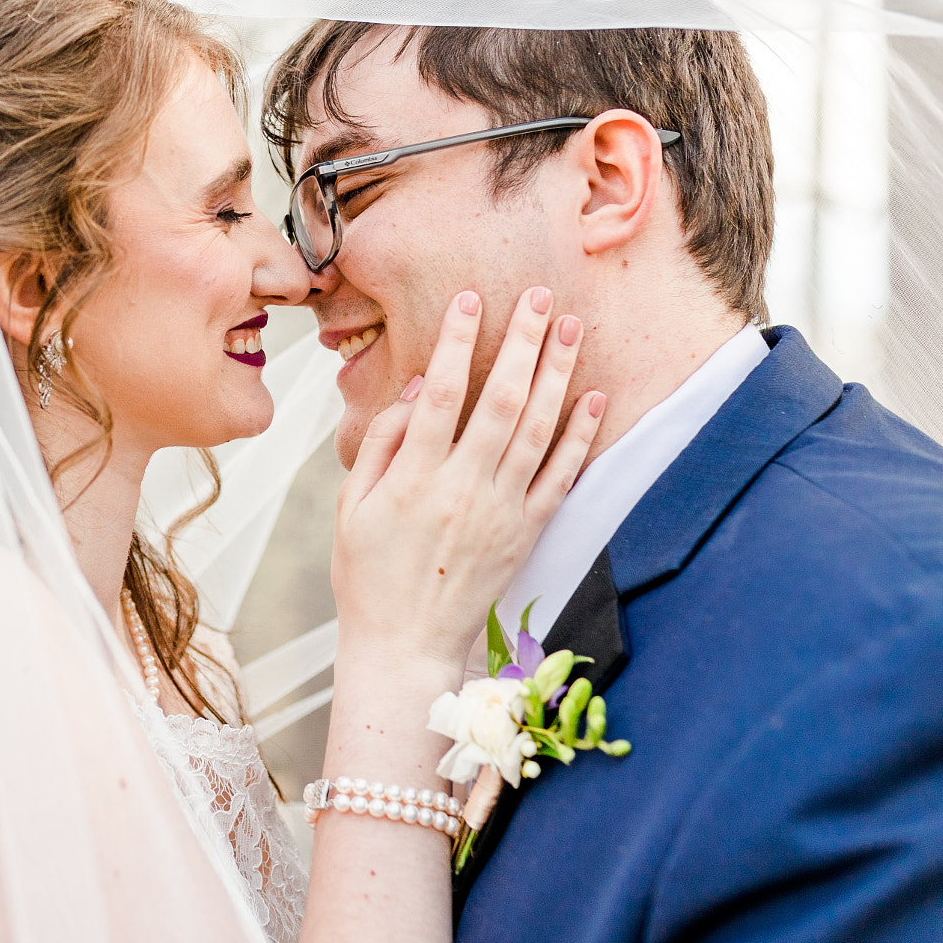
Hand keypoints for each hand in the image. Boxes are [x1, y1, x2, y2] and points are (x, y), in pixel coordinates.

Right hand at [331, 287, 604, 672]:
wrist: (404, 646)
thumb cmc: (368, 574)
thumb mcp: (350, 507)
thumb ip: (382, 442)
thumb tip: (419, 388)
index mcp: (413, 479)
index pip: (441, 394)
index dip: (457, 342)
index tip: (470, 299)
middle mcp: (463, 490)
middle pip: (500, 401)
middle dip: (521, 342)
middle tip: (537, 295)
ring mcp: (501, 512)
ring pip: (537, 430)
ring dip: (556, 375)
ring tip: (569, 327)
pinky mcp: (526, 534)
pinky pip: (561, 477)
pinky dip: (580, 436)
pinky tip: (593, 397)